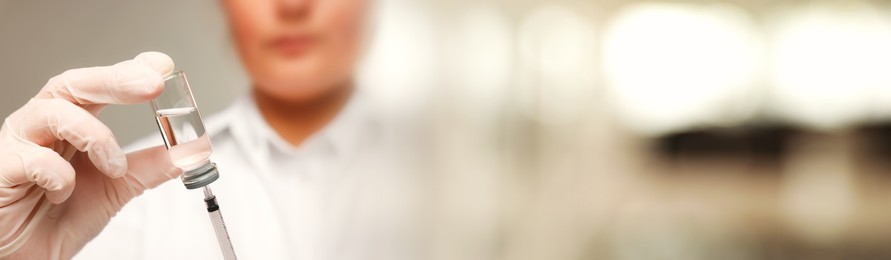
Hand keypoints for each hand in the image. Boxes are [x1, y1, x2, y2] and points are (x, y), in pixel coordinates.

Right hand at [0, 52, 182, 258]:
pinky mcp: (2, 169)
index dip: (128, 70)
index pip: (97, 84)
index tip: (162, 66)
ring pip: (53, 112)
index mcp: (70, 122)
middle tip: (151, 83)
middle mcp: (42, 125)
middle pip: (73, 84)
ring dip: (95, 136)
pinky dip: (60, 175)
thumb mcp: (118, 187)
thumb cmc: (60, 215)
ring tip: (114, 166)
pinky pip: (32, 158)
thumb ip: (152, 166)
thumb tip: (193, 150)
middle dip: (115, 80)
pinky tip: (64, 192)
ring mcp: (18, 143)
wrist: (29, 255)